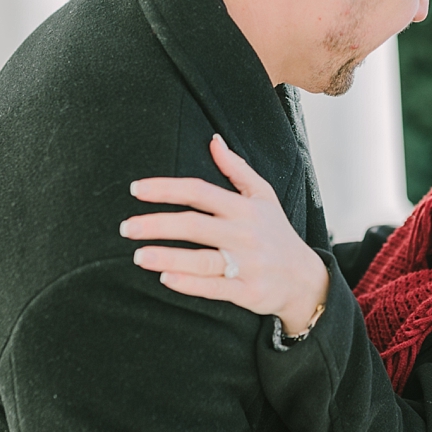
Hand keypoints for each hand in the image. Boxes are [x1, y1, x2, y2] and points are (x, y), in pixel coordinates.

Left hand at [121, 135, 328, 333]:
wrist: (305, 279)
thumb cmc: (277, 234)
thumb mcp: (264, 196)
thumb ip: (236, 169)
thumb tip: (213, 140)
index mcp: (244, 207)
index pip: (199, 191)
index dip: (166, 188)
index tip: (136, 189)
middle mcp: (245, 233)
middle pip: (194, 225)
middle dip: (157, 225)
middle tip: (126, 227)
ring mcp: (247, 264)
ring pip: (201, 259)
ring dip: (167, 256)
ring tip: (138, 256)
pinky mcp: (248, 291)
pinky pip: (215, 287)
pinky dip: (190, 283)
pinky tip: (165, 278)